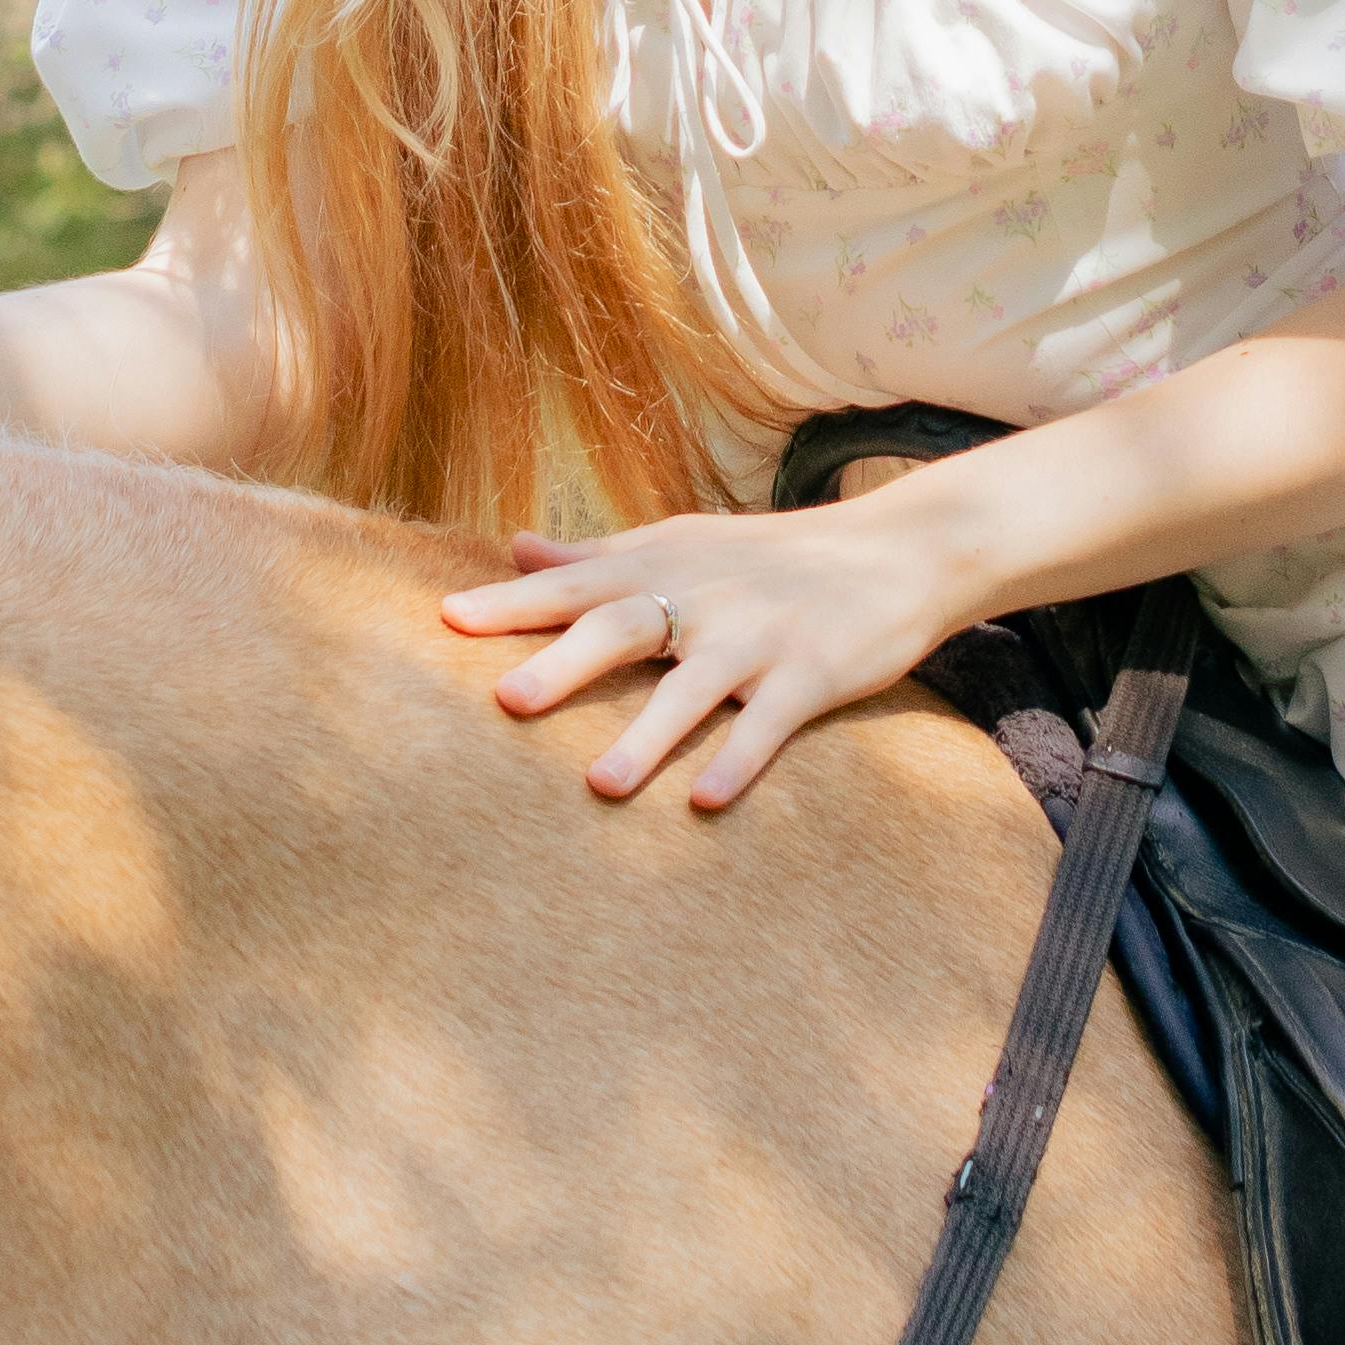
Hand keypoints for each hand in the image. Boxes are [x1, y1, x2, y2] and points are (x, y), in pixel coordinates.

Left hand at [442, 497, 958, 812]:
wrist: (899, 549)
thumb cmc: (772, 556)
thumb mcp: (683, 542)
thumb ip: (598, 553)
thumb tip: (514, 548)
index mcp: (665, 564)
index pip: (577, 581)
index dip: (513, 602)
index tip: (446, 621)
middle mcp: (705, 595)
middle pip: (625, 624)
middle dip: (565, 660)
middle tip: (504, 700)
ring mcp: (761, 635)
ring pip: (696, 686)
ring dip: (647, 735)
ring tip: (598, 786)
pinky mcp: (814, 674)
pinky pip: (771, 723)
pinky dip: (740, 760)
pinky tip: (704, 802)